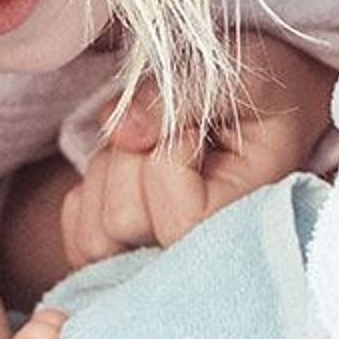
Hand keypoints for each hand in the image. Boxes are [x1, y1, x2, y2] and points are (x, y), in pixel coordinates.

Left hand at [55, 41, 338, 270]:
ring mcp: (156, 262)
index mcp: (245, 222)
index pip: (179, 219)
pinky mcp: (120, 256)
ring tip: (152, 151)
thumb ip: (189, 93)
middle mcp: (199, 259)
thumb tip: (122, 132)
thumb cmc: (261, 93)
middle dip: (132, 158)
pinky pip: (76, 236)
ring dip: (109, 173)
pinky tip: (129, 171)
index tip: (196, 130)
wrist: (262, 107)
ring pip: (94, 235)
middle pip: (123, 222)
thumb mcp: (245, 76)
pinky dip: (88, 192)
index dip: (171, 158)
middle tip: (171, 134)